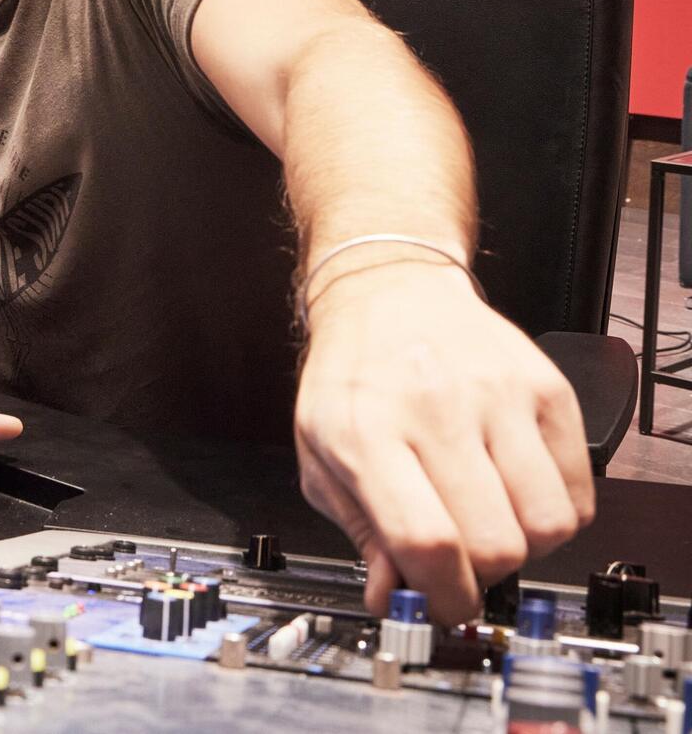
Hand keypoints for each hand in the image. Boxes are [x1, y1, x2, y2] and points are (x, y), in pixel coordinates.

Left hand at [293, 262, 593, 623]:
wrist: (389, 291)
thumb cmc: (353, 377)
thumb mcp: (321, 453)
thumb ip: (359, 531)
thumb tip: (392, 599)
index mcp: (365, 431)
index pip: (425, 540)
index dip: (443, 597)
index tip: (442, 606)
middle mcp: (435, 409)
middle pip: (495, 544)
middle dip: (480, 574)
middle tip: (461, 559)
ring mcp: (498, 396)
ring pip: (547, 525)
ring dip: (524, 547)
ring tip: (490, 521)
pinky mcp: (547, 389)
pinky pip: (577, 492)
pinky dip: (554, 513)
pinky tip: (516, 492)